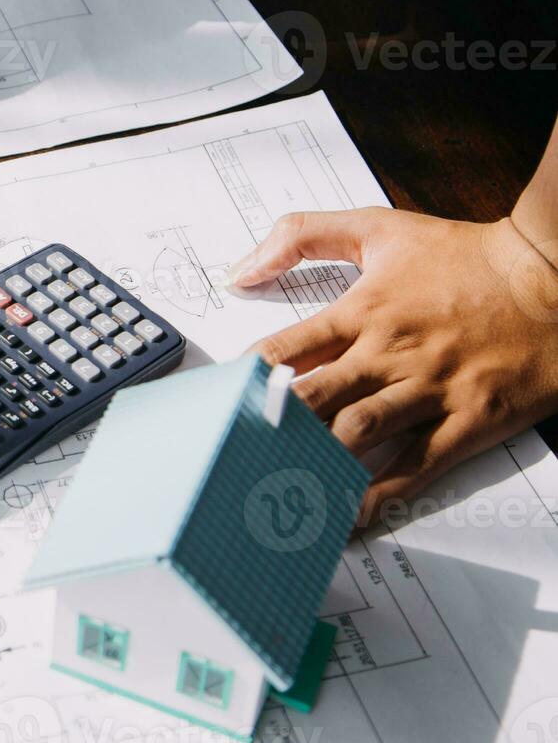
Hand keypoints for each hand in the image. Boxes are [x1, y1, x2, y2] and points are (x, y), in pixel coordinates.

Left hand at [231, 208, 557, 525]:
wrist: (555, 275)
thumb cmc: (465, 256)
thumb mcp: (379, 227)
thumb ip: (301, 236)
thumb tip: (240, 270)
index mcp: (362, 312)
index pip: (285, 350)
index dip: (245, 379)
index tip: (218, 404)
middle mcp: (389, 354)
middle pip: (314, 396)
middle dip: (273, 425)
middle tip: (235, 454)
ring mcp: (429, 389)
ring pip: (359, 432)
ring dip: (317, 460)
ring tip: (278, 489)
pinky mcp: (469, 419)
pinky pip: (418, 464)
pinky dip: (381, 493)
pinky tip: (348, 515)